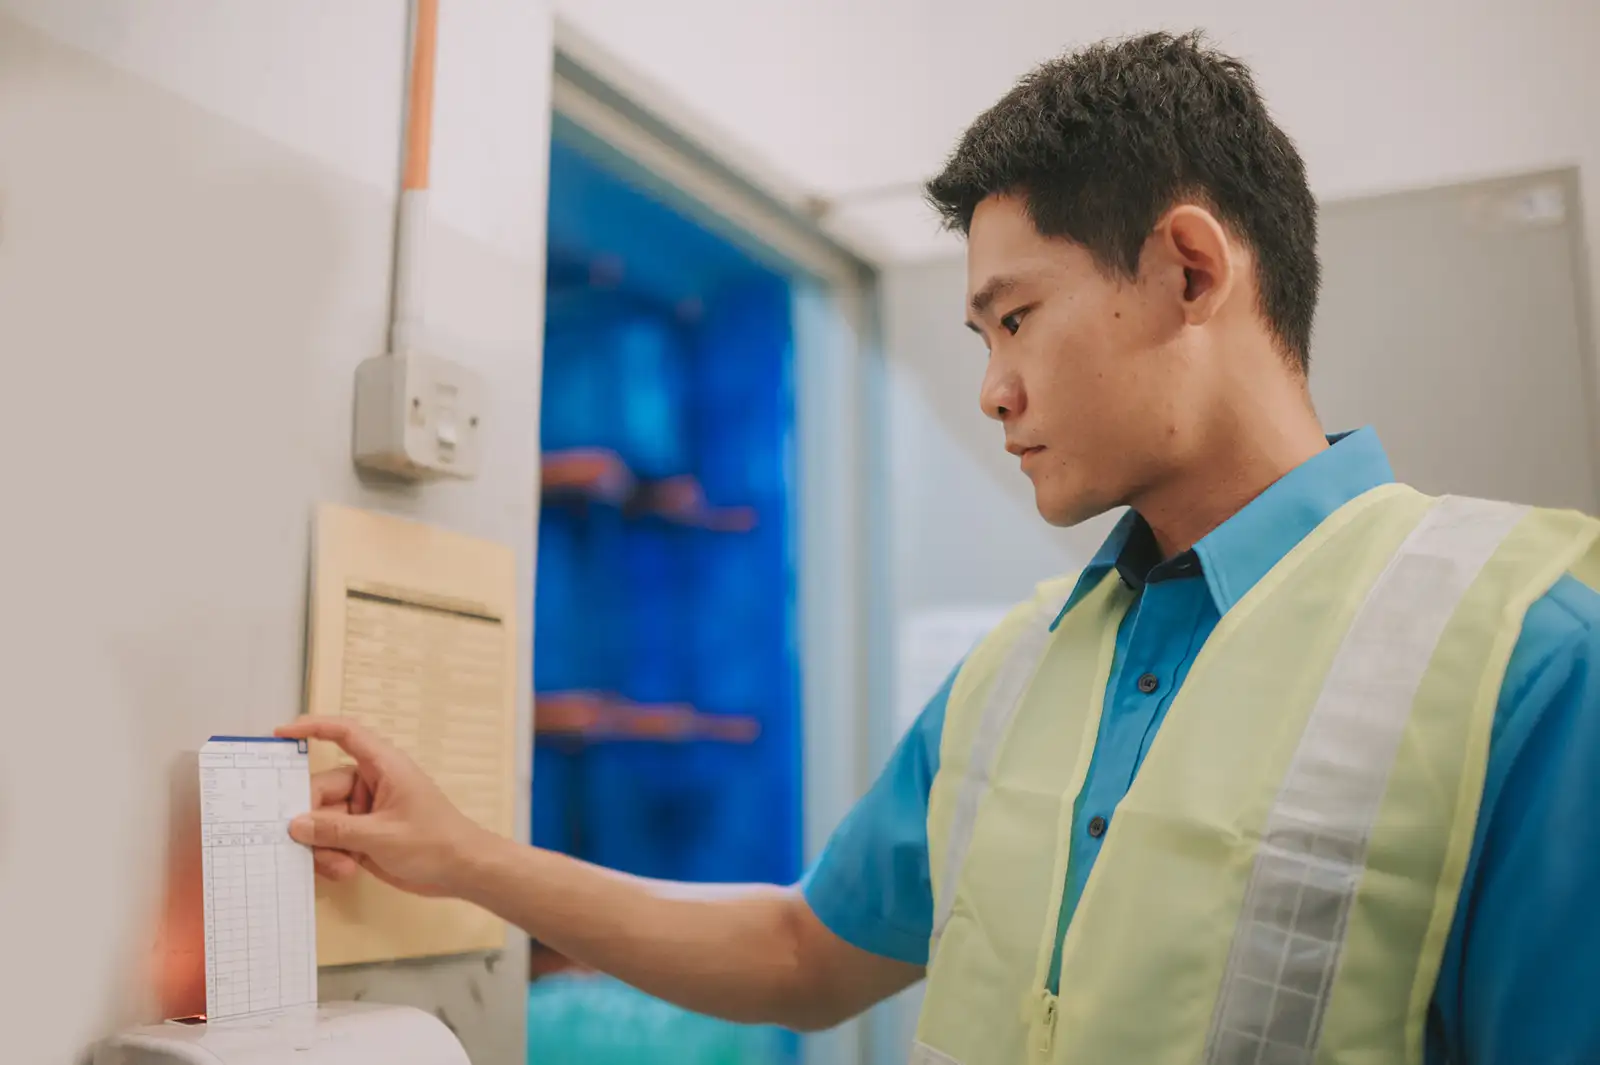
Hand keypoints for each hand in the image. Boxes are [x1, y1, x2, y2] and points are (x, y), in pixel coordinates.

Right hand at [274, 718, 490, 897]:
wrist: (462, 872)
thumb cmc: (433, 843)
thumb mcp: (381, 836)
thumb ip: (335, 830)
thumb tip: (295, 824)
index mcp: (383, 766)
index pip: (346, 734)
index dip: (313, 727)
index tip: (281, 733)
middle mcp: (371, 784)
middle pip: (322, 790)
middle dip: (313, 821)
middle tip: (310, 848)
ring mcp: (366, 811)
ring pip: (324, 821)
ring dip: (324, 846)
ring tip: (341, 867)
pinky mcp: (364, 835)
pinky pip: (333, 840)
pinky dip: (332, 856)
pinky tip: (346, 872)